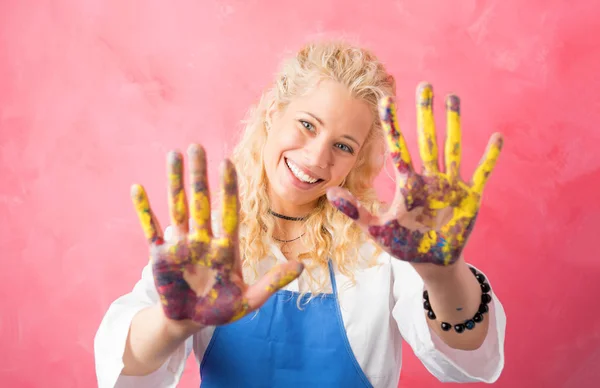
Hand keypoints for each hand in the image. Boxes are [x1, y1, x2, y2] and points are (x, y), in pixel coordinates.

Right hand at [130, 144, 303, 327]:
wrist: (190, 321)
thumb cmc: (221, 310)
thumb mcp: (249, 300)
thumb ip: (272, 283)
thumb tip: (302, 266)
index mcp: (226, 247)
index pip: (228, 211)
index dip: (228, 188)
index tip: (227, 162)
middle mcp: (203, 239)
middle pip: (200, 201)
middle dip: (198, 175)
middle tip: (197, 146)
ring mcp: (180, 244)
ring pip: (177, 206)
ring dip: (174, 181)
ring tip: (174, 154)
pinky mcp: (159, 255)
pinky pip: (151, 228)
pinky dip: (144, 210)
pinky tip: (137, 188)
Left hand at [327, 82, 502, 266]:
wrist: (431, 261)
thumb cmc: (404, 244)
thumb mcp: (376, 228)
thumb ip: (355, 210)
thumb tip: (329, 191)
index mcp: (408, 183)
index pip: (398, 148)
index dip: (392, 125)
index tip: (386, 100)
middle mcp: (429, 178)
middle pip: (427, 139)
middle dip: (425, 113)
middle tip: (424, 85)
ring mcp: (450, 186)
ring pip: (452, 148)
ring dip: (454, 124)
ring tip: (453, 98)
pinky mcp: (470, 198)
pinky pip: (481, 174)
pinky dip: (489, 158)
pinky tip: (497, 137)